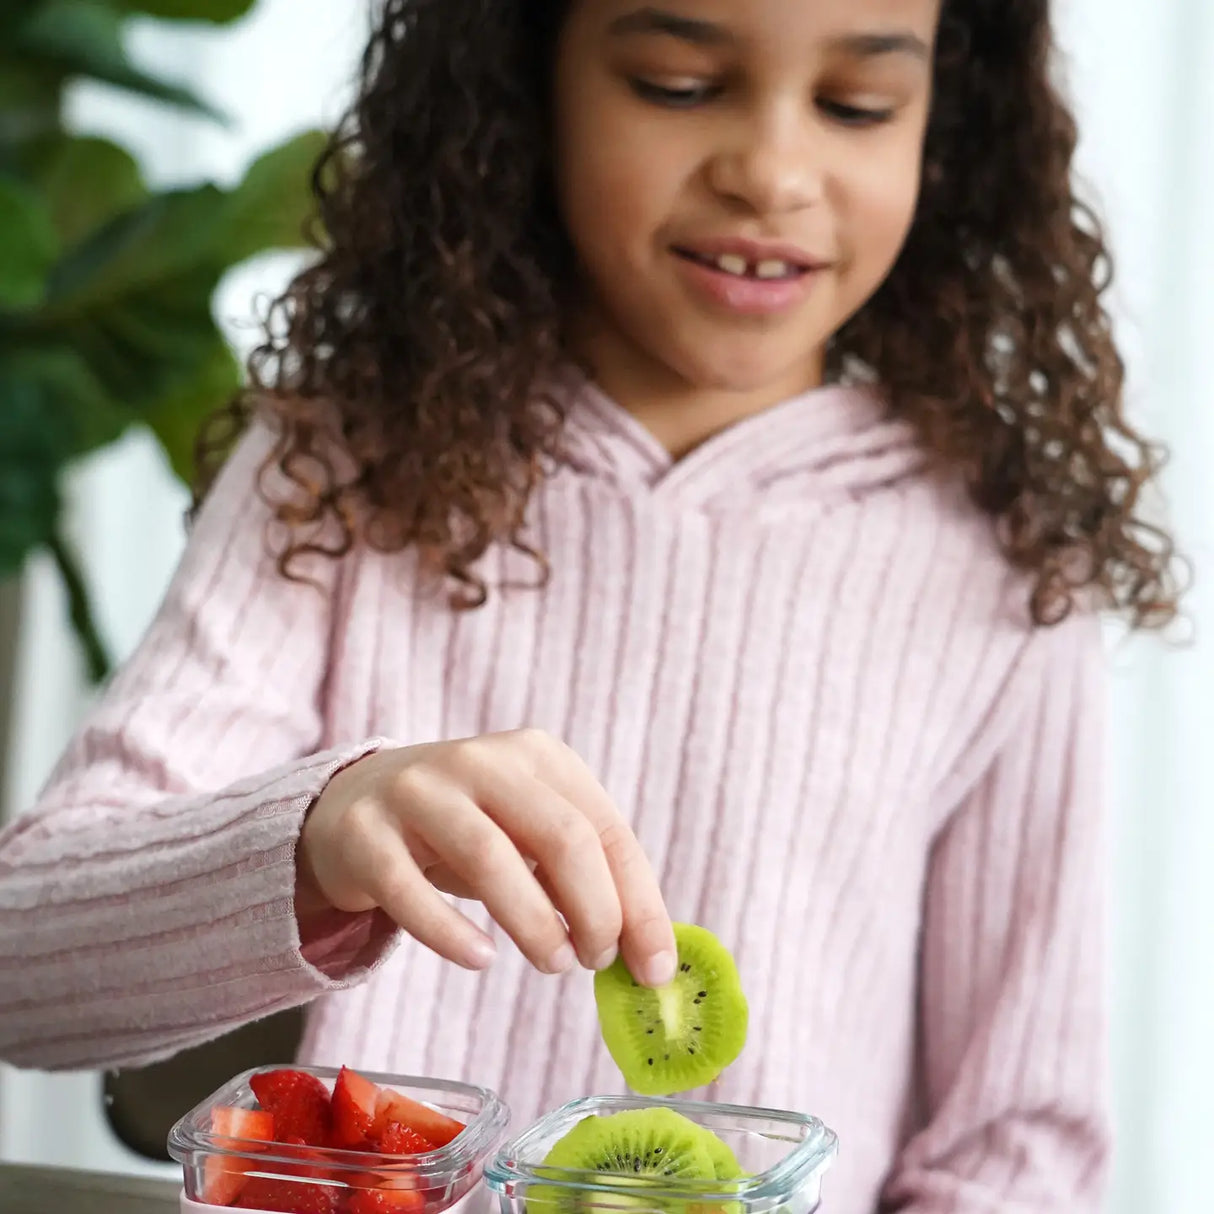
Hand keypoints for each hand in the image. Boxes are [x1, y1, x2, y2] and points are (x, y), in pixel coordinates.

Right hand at [297, 730, 676, 985]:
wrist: (351, 805)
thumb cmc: (463, 829)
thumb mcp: (525, 833)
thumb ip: (582, 877)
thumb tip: (646, 949)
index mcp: (535, 755)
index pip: (604, 827)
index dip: (638, 901)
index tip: (653, 967)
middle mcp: (479, 761)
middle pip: (560, 836)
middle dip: (595, 910)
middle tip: (596, 961)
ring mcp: (417, 792)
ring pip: (491, 857)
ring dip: (534, 923)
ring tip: (554, 963)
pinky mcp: (364, 834)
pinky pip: (410, 889)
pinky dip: (452, 932)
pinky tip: (481, 959)